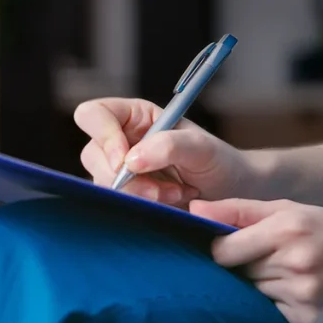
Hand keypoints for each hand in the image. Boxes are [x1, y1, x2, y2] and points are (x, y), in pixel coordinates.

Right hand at [74, 97, 257, 205]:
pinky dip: (143, 206)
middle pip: (93, 154)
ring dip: (140, 195)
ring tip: (176, 195)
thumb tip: (130, 161)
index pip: (93, 115)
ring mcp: (118, 170)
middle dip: (127, 178)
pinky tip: (169, 204)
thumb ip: (168, 145)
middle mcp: (119, 140)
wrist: (230, 193)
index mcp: (133, 116)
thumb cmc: (218, 161)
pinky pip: (116, 203)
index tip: (125, 163)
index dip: (103, 136)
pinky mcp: (123, 195)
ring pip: (103, 183)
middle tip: (163, 190)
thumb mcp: (201, 147)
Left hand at [192, 199, 322, 322]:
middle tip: (270, 256)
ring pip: (253, 291)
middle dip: (245, 264)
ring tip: (289, 270)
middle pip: (238, 271)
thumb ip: (236, 210)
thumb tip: (192, 210)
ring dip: (262, 282)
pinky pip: (271, 309)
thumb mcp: (286, 209)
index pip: (222, 251)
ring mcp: (302, 294)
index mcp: (285, 230)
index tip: (231, 245)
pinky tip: (299, 288)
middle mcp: (294, 263)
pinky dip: (277, 300)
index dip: (222, 249)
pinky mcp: (307, 317)